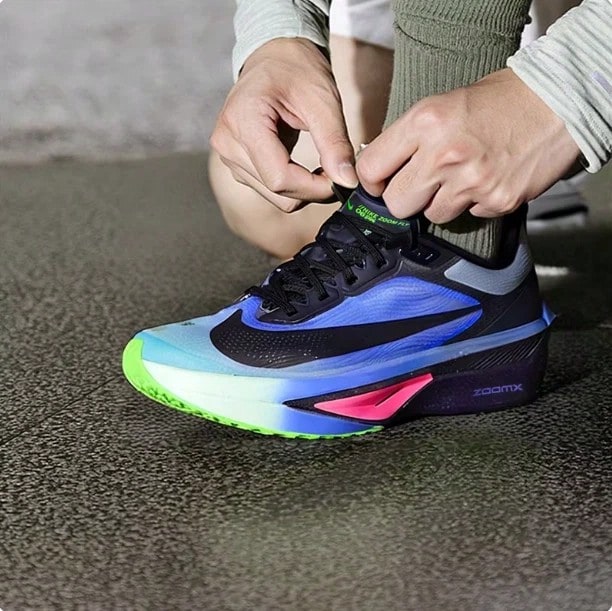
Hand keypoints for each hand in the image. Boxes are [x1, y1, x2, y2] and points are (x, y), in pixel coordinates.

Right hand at [210, 38, 357, 211]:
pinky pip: (269, 189)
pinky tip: (304, 166)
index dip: (315, 188)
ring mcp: (229, 156)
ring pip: (275, 196)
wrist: (274, 56)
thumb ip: (335, 143)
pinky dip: (293, 185)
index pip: (280, 178)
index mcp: (243, 121)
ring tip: (322, 164)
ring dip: (304, 188)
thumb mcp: (323, 100)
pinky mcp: (236, 164)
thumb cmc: (297, 69)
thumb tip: (347, 182)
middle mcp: (228, 143)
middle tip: (338, 172)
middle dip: (313, 190)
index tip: (343, 180)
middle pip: (277, 191)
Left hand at [357, 68, 580, 222]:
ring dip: (441, 202)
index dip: (373, 181)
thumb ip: (409, 138)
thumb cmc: (498, 100)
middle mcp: (443, 154)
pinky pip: (469, 214)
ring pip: (432, 215)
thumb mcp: (442, 104)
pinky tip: (486, 179)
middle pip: (397, 204)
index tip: (381, 183)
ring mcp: (471, 181)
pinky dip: (474, 202)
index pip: (371, 169)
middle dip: (405, 198)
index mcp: (424, 123)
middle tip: (420, 185)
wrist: (556, 102)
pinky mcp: (495, 200)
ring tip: (461, 176)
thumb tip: (382, 168)